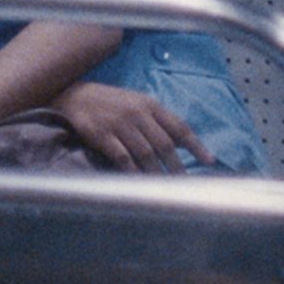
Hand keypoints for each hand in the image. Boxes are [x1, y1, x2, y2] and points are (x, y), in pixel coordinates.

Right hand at [53, 82, 211, 172]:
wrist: (73, 96)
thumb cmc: (110, 102)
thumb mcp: (136, 103)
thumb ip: (158, 121)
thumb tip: (182, 142)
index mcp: (149, 105)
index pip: (179, 126)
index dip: (196, 145)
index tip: (209, 162)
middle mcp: (137, 114)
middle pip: (164, 144)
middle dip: (176, 167)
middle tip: (184, 183)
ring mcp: (119, 124)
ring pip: (145, 153)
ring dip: (157, 173)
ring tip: (165, 188)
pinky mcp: (102, 135)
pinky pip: (122, 157)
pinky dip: (133, 171)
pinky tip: (139, 181)